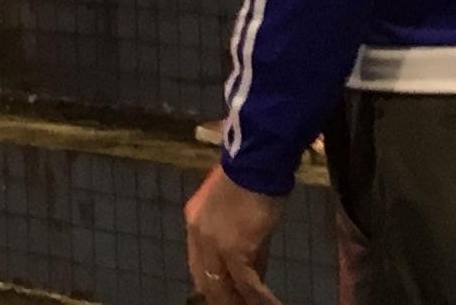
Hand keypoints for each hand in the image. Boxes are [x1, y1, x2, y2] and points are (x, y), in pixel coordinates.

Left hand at [184, 163, 284, 301]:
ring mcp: (214, 244)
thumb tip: (255, 274)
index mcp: (195, 223)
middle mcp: (198, 236)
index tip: (225, 298)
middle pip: (206, 282)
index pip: (198, 266)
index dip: (211, 286)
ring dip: (241, 303)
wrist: (256, 164)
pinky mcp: (234, 249)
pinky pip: (248, 284)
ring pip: (224, 287)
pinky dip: (260, 298)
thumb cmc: (251, 181)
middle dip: (222, 300)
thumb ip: (243, 244)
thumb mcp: (239, 213)